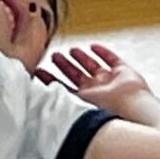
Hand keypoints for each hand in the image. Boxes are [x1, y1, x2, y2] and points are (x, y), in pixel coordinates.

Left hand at [40, 44, 159, 118]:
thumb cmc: (103, 112)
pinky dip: (104, 53)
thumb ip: (53, 98)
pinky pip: (114, 61)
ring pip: (93, 67)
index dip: (50, 80)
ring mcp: (111, 83)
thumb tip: (27, 94)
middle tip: (53, 56)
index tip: (37, 71)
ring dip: (82, 58)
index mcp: (82, 101)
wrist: (132, 111)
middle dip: (65, 66)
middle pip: (77, 76)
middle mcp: (96, 92)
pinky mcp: (125, 75)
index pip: (61, 88)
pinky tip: (94, 46)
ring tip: (71, 50)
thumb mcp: (73, 105)